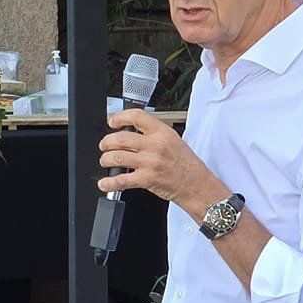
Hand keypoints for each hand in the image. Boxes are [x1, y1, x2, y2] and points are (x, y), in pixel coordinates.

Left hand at [96, 109, 224, 208]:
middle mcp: (156, 145)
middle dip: (107, 142)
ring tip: (106, 161)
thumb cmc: (187, 165)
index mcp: (163, 133)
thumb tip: (131, 133)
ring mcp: (150, 162)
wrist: (198, 186)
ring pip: (118, 157)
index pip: (137, 116)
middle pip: (121, 137)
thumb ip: (154, 135)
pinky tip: (104, 183)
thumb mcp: (174, 141)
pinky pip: (122, 180)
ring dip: (106, 159)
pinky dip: (109, 182)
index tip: (112, 121)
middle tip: (104, 145)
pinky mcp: (147, 179)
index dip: (120, 117)